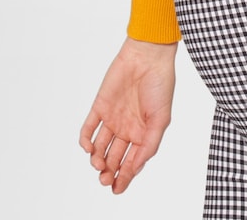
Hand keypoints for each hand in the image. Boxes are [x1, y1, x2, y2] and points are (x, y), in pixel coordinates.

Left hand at [79, 37, 176, 192]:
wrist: (148, 57)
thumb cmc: (160, 85)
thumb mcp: (161, 120)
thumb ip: (149, 145)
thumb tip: (135, 168)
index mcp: (143, 133)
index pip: (131, 162)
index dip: (124, 177)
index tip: (117, 189)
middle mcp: (126, 128)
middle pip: (113, 158)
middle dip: (108, 172)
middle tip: (105, 179)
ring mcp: (112, 118)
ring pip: (99, 147)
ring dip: (96, 160)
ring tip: (99, 164)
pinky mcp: (99, 106)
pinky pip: (88, 128)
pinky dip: (85, 141)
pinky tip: (89, 148)